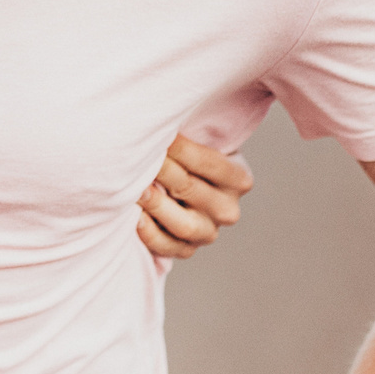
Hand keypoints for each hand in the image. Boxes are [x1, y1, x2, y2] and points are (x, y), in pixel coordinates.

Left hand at [137, 134, 251, 257]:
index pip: (209, 162)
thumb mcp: (200, 144)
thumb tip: (165, 124)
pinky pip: (169, 247)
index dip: (181, 148)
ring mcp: (208, 232)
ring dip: (157, 205)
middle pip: (191, 189)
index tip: (159, 135)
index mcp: (238, 180)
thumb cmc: (187, 159)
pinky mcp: (187, 249)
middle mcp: (227, 209)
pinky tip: (135, 218)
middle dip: (162, 171)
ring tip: (137, 189)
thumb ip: (190, 136)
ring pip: (184, 224)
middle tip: (139, 157)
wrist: (183, 188)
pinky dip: (151, 235)